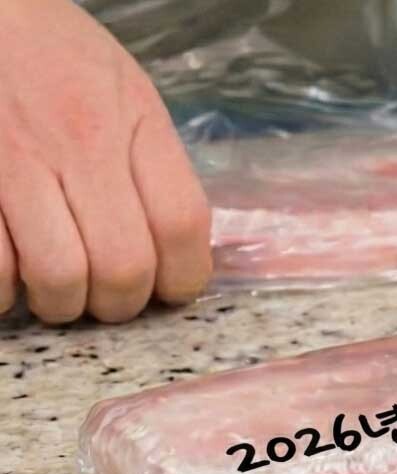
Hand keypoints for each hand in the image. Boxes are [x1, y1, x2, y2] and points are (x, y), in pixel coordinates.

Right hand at [0, 0, 210, 323]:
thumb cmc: (54, 54)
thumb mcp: (127, 90)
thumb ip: (153, 161)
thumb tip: (178, 245)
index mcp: (134, 120)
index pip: (182, 223)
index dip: (185, 276)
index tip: (172, 290)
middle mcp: (80, 142)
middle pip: (125, 265)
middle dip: (121, 303)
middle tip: (109, 298)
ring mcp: (15, 161)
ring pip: (60, 277)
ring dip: (63, 304)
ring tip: (58, 291)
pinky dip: (4, 292)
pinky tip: (11, 277)